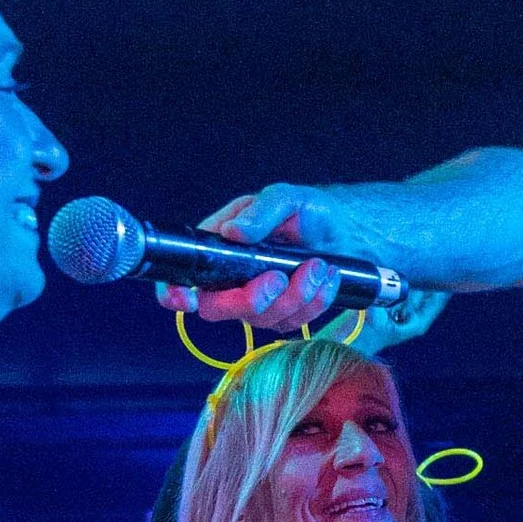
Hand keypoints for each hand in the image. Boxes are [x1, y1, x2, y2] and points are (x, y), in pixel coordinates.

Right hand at [168, 184, 412, 330]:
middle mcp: (231, 277)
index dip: (174, 293)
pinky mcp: (284, 313)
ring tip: (319, 266)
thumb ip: (260, 212)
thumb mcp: (287, 198)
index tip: (187, 299)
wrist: (348, 231)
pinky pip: (292, 323)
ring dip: (294, 297)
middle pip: (218, 309)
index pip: (181, 276)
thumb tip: (233, 232)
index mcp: (219, 246)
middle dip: (249, 300)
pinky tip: (328, 279)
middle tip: (279, 278)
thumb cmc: (310, 210)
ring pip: (260, 319)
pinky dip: (313, 302)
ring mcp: (257, 298)